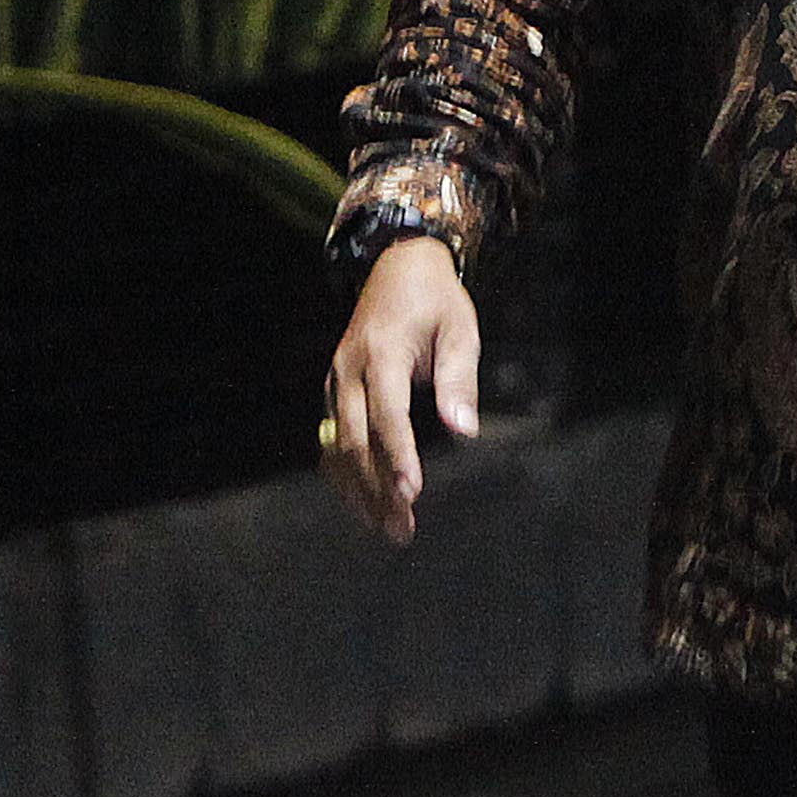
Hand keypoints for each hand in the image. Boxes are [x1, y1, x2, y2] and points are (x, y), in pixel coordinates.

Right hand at [318, 236, 478, 543]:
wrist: (396, 267)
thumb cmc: (436, 302)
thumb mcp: (460, 332)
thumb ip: (459, 381)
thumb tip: (464, 431)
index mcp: (379, 354)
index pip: (387, 416)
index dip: (398, 457)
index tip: (412, 493)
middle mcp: (347, 371)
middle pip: (356, 442)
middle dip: (377, 489)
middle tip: (400, 529)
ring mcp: (335, 382)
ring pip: (338, 447)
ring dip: (359, 491)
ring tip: (386, 528)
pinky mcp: (334, 390)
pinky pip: (333, 440)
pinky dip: (345, 473)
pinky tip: (363, 503)